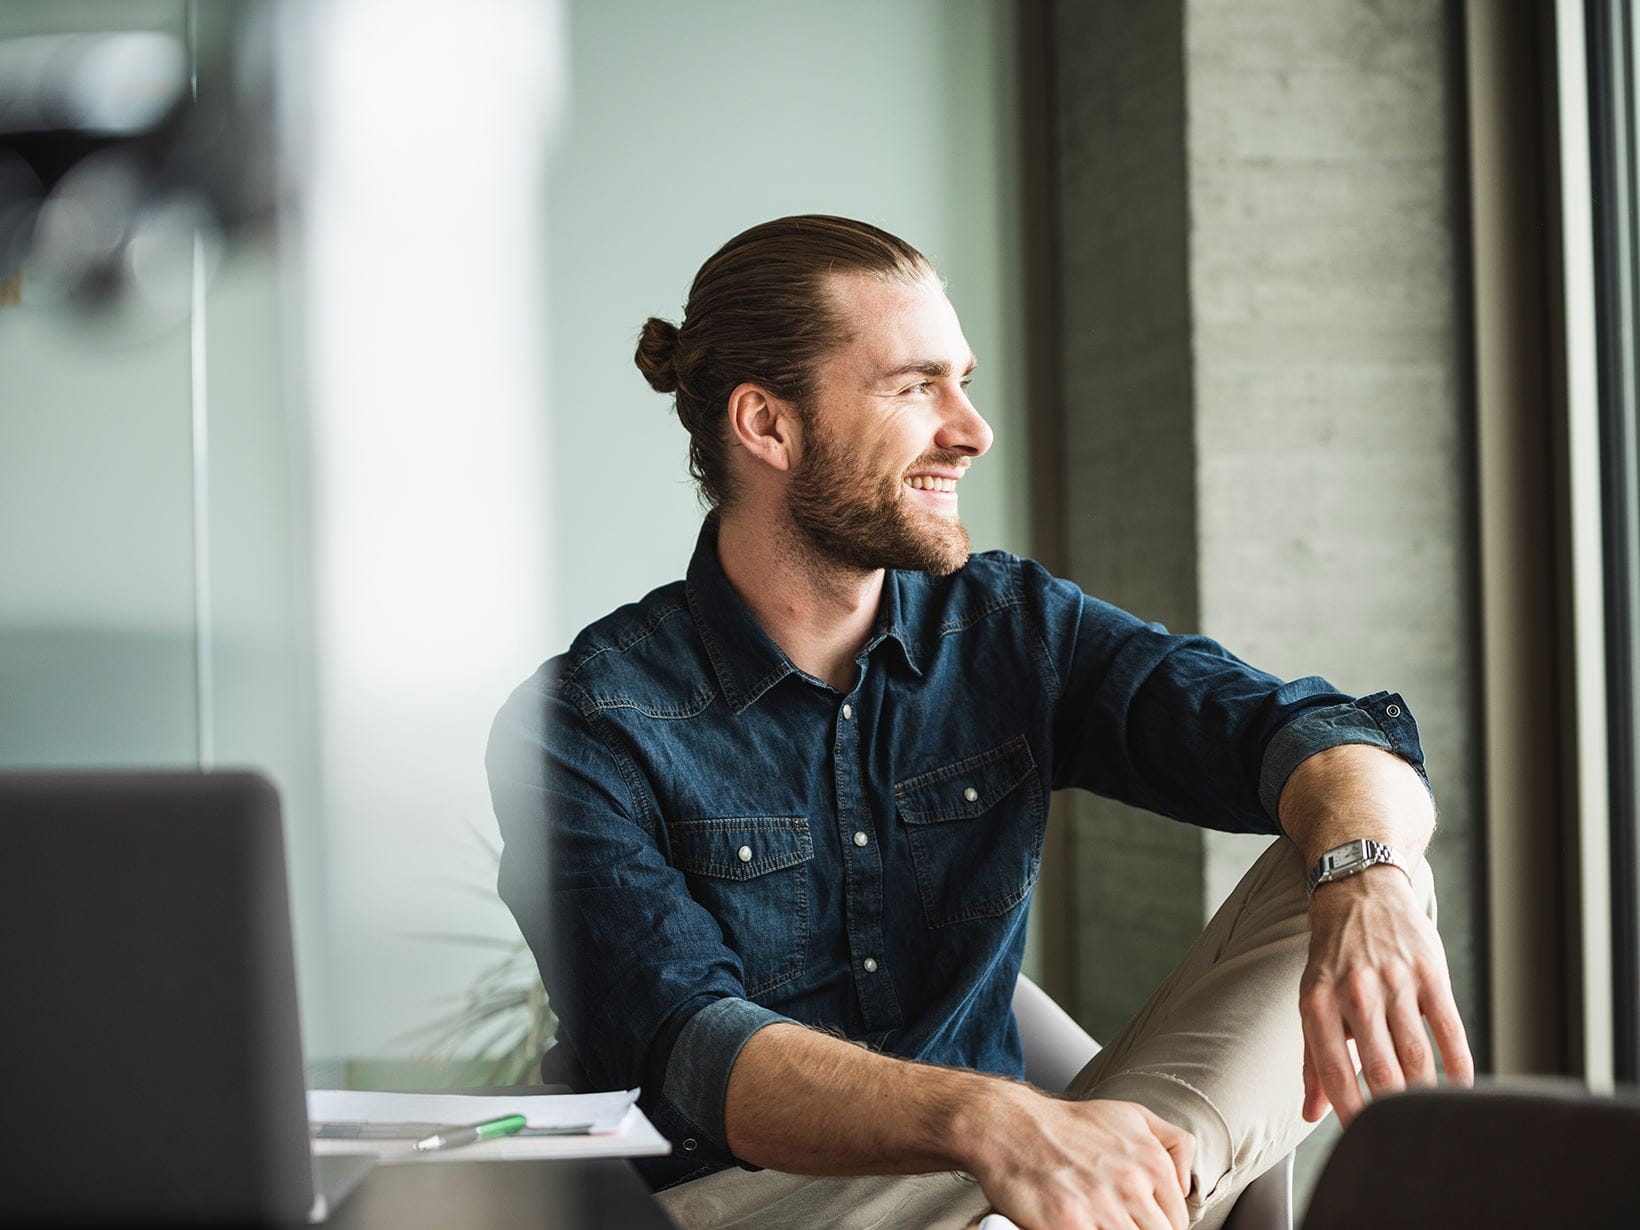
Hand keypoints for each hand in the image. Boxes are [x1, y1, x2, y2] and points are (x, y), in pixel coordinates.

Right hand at [965, 1090, 1194, 1229]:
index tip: (1135, 1220)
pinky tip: (1076, 1224)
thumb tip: (1186, 1186)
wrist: (1009, 1124)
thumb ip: (1172, 1143)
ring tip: (1094, 1221)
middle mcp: (1132, 1184)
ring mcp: (1100, 1207)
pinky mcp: (1068, 1224)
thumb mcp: (1130, 1115)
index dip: (1155, 1225)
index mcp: (1152, 1163)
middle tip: (1112, 1220)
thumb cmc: (1069, 1125)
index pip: (1177, 1223)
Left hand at [1298, 865, 1473, 1125]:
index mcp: (1318, 1000)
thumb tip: (1311, 1113)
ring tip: (1432, 1123)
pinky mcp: (1429, 971)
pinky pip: (1449, 1028)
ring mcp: (1395, 979)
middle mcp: (1355, 990)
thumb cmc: (1333, 956)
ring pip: (1416, 1054)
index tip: (1362, 1140)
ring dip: (1426, 1094)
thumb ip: (1313, 1057)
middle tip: (1405, 1140)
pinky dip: (1458, 1065)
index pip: (1332, 1069)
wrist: (1359, 887)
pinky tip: (1461, 1089)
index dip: (1348, 1110)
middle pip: (1380, 1068)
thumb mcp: (1312, 998)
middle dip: (1393, 1112)